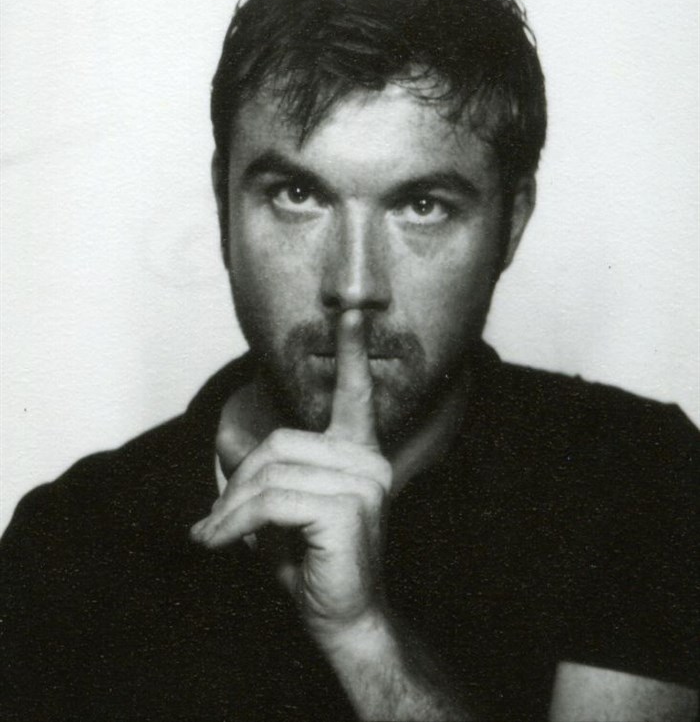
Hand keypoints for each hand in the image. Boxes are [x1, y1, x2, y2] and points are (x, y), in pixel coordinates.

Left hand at [191, 310, 392, 635]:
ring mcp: (362, 484)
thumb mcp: (284, 512)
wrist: (342, 619)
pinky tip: (218, 544)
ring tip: (214, 536)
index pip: (356, 396)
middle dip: (238, 482)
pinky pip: (271, 502)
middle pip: (280, 443)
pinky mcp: (345, 509)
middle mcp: (366, 463)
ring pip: (271, 473)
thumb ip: (267, 475)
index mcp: (358, 455)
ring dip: (231, 509)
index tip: (352, 311)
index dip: (352, 353)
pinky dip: (235, 523)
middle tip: (213, 522)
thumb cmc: (313, 564)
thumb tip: (225, 453)